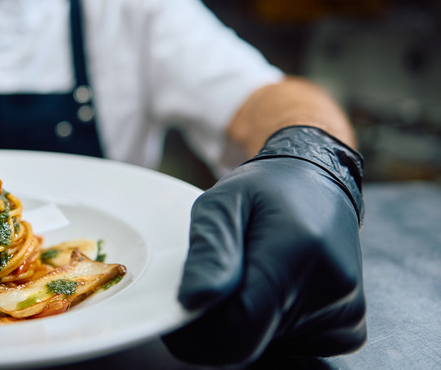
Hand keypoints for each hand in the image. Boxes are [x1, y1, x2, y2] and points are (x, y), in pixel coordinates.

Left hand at [162, 126, 365, 364]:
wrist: (318, 184)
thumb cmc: (265, 191)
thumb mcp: (222, 202)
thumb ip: (208, 249)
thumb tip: (193, 301)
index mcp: (298, 250)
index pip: (240, 326)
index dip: (199, 330)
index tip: (184, 311)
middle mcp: (332, 287)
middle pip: (251, 342)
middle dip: (219, 325)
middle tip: (211, 287)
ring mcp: (346, 313)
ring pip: (269, 347)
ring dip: (246, 325)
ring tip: (250, 278)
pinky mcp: (349, 329)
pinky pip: (293, 348)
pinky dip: (272, 329)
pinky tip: (274, 292)